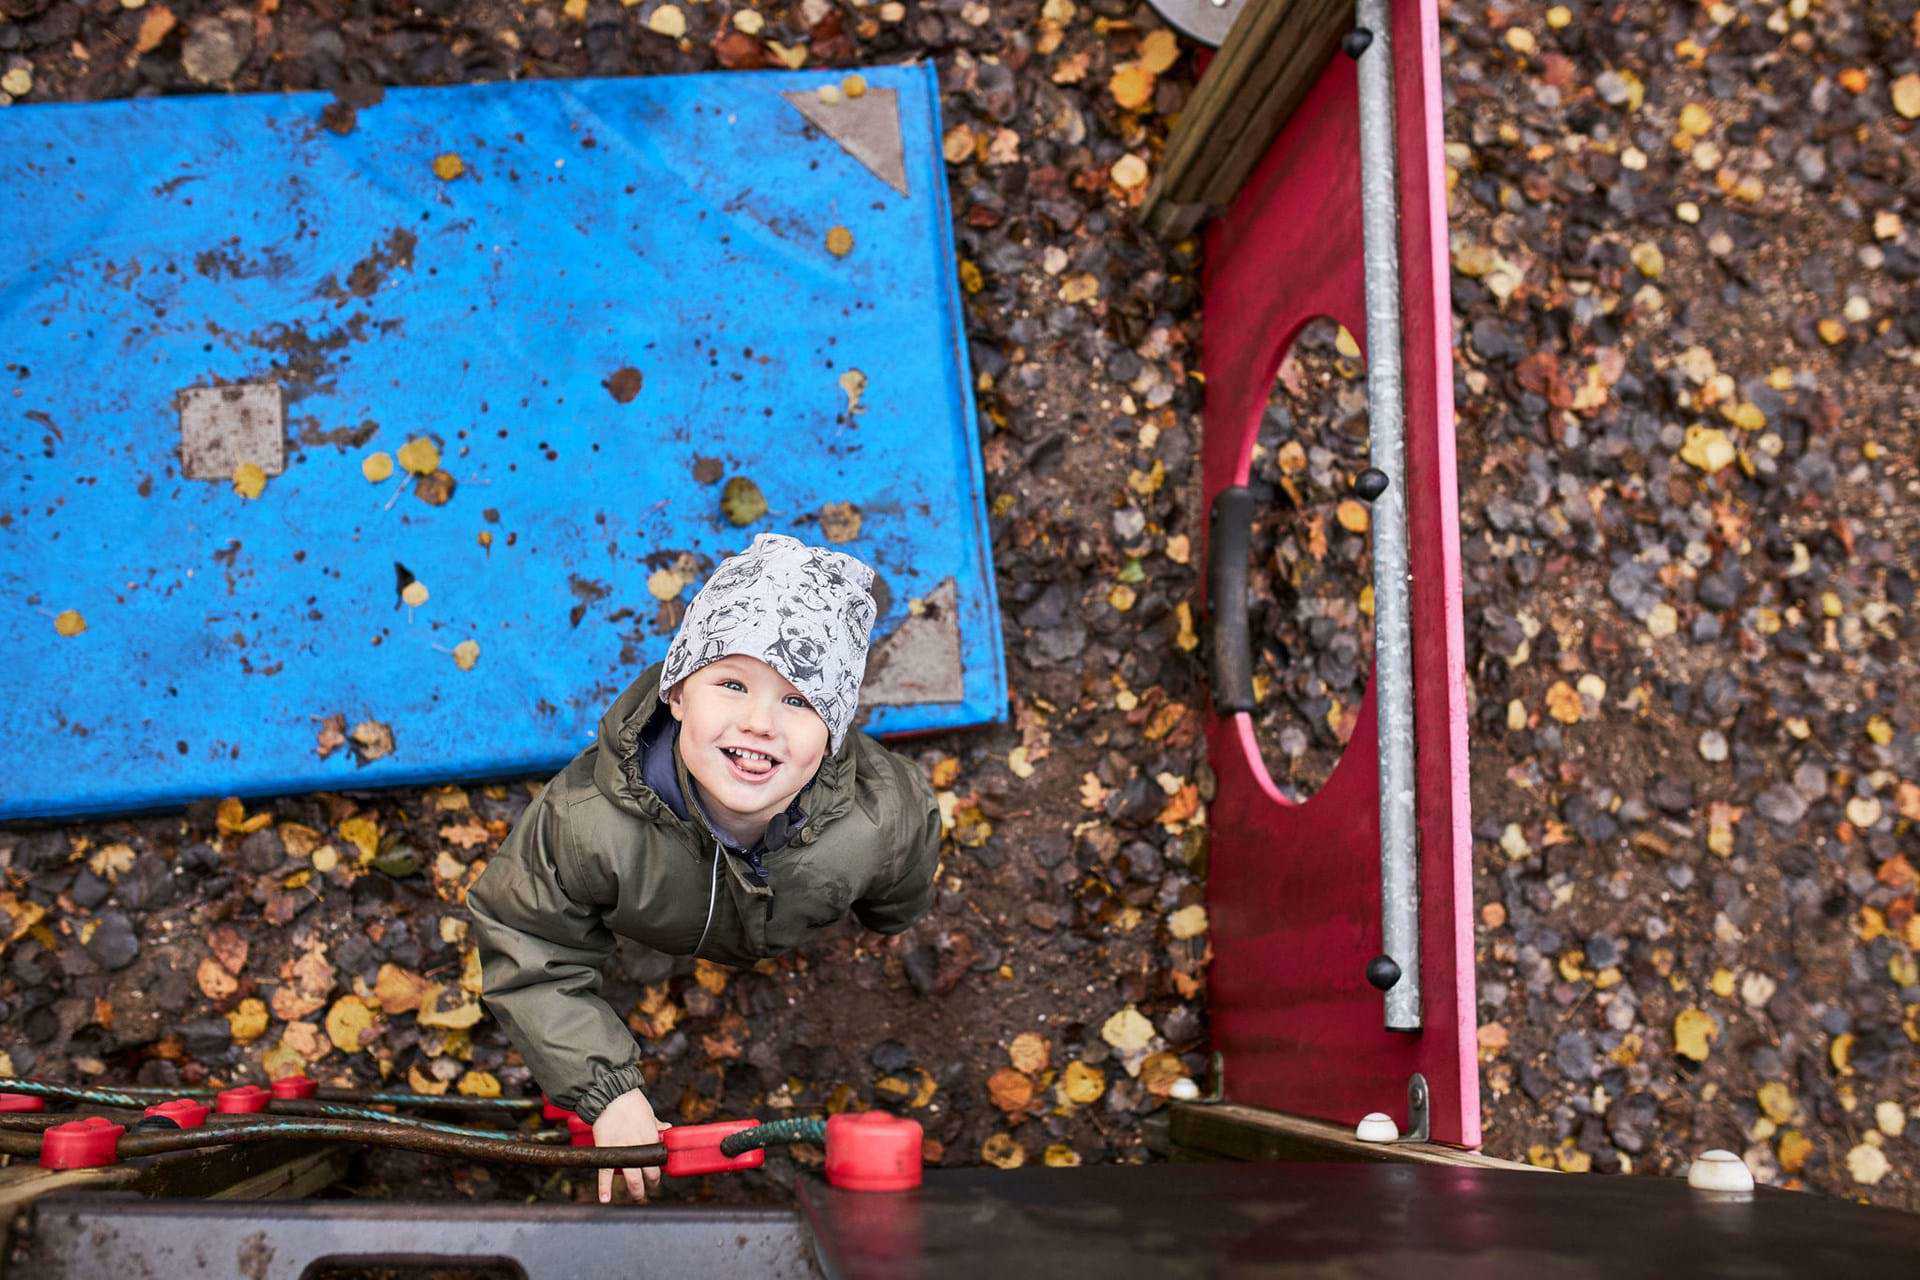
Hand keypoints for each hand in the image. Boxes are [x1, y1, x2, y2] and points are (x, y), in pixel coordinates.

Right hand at [593, 1088, 669, 1203]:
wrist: (610, 1095)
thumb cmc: (631, 1101)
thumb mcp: (649, 1112)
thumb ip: (657, 1123)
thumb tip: (667, 1127)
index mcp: (651, 1137)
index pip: (659, 1159)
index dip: (659, 1168)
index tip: (657, 1172)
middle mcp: (639, 1147)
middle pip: (649, 1172)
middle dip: (651, 1182)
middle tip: (650, 1186)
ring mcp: (623, 1151)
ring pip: (632, 1177)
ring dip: (636, 1190)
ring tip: (638, 1197)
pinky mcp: (607, 1151)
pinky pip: (606, 1173)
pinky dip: (604, 1187)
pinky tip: (605, 1199)